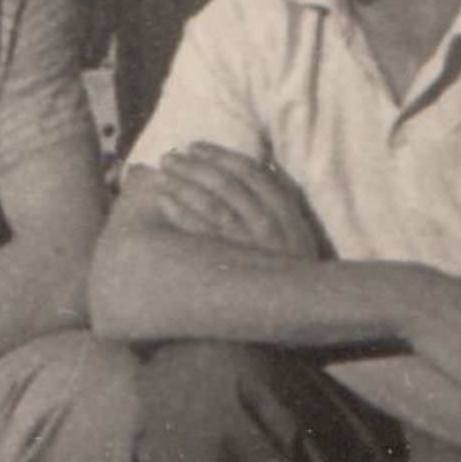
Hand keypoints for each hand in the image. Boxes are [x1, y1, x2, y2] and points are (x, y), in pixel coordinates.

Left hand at [148, 144, 322, 262]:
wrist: (298, 316)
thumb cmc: (292, 270)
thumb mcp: (296, 233)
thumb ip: (279, 201)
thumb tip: (260, 165)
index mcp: (287, 212)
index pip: (252, 172)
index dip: (221, 155)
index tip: (195, 146)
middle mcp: (271, 226)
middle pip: (229, 185)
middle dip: (196, 166)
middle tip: (168, 156)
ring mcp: (253, 248)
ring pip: (215, 206)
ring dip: (185, 186)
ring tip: (162, 175)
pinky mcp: (236, 270)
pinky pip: (204, 236)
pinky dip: (183, 215)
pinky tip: (164, 202)